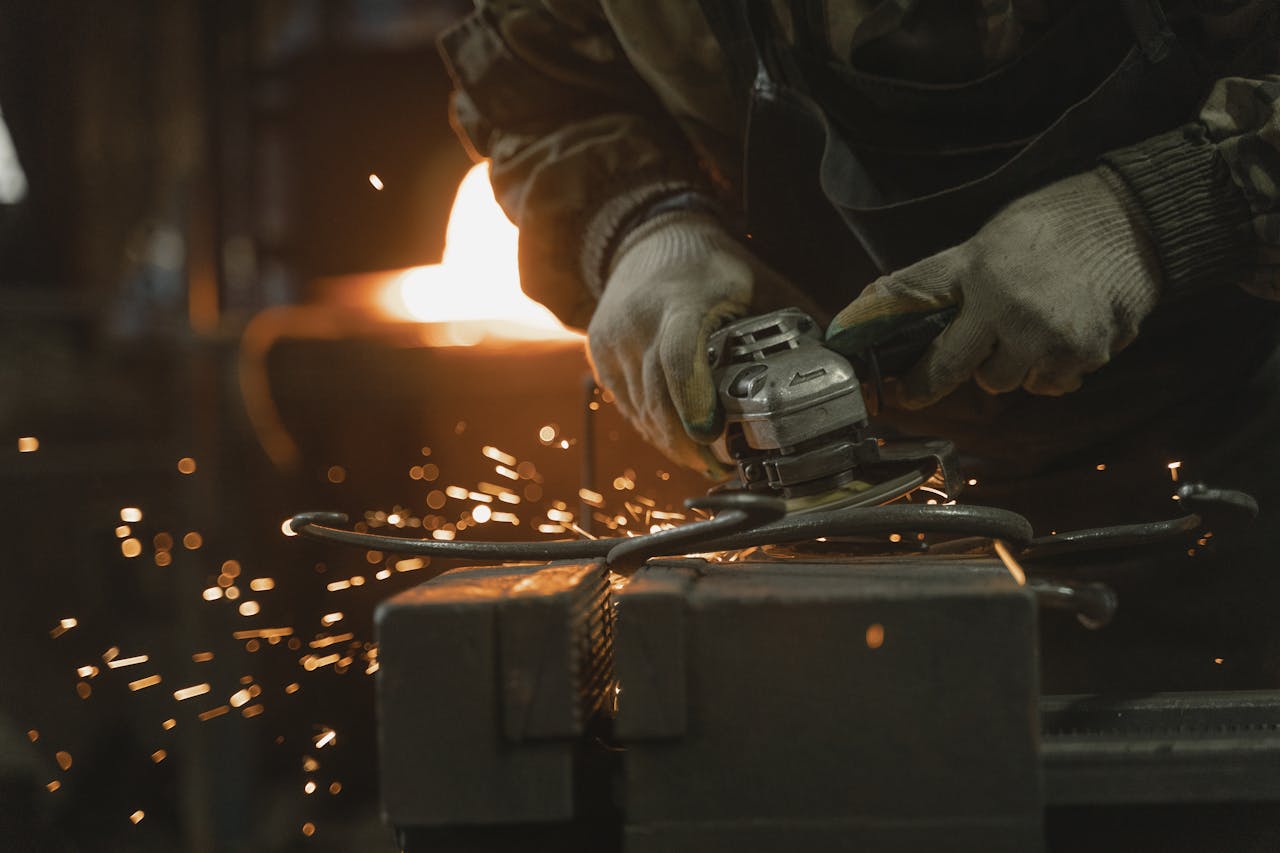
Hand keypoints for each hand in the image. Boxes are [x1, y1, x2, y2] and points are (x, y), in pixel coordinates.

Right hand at [587, 210, 810, 474]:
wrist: (648, 240)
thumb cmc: (711, 267)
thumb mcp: (755, 284)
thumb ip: (790, 323)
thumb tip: (837, 362)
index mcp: (682, 301)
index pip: (678, 359)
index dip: (694, 404)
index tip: (713, 436)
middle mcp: (639, 321)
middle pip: (658, 397)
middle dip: (689, 443)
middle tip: (722, 468)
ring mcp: (613, 340)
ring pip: (641, 410)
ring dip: (672, 443)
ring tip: (705, 462)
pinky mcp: (600, 355)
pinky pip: (627, 406)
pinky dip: (653, 428)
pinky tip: (678, 441)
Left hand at [825, 170, 1162, 407]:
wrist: (1133, 220)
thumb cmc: (1052, 226)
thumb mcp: (984, 242)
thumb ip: (934, 281)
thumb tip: (869, 309)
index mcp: (977, 275)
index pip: (913, 308)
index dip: (892, 347)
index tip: (888, 386)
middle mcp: (1009, 312)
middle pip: (955, 371)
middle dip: (949, 371)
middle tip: (953, 364)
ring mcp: (1049, 339)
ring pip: (1005, 382)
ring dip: (1008, 367)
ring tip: (1025, 330)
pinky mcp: (1087, 355)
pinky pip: (1050, 383)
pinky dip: (1050, 368)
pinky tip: (1060, 335)